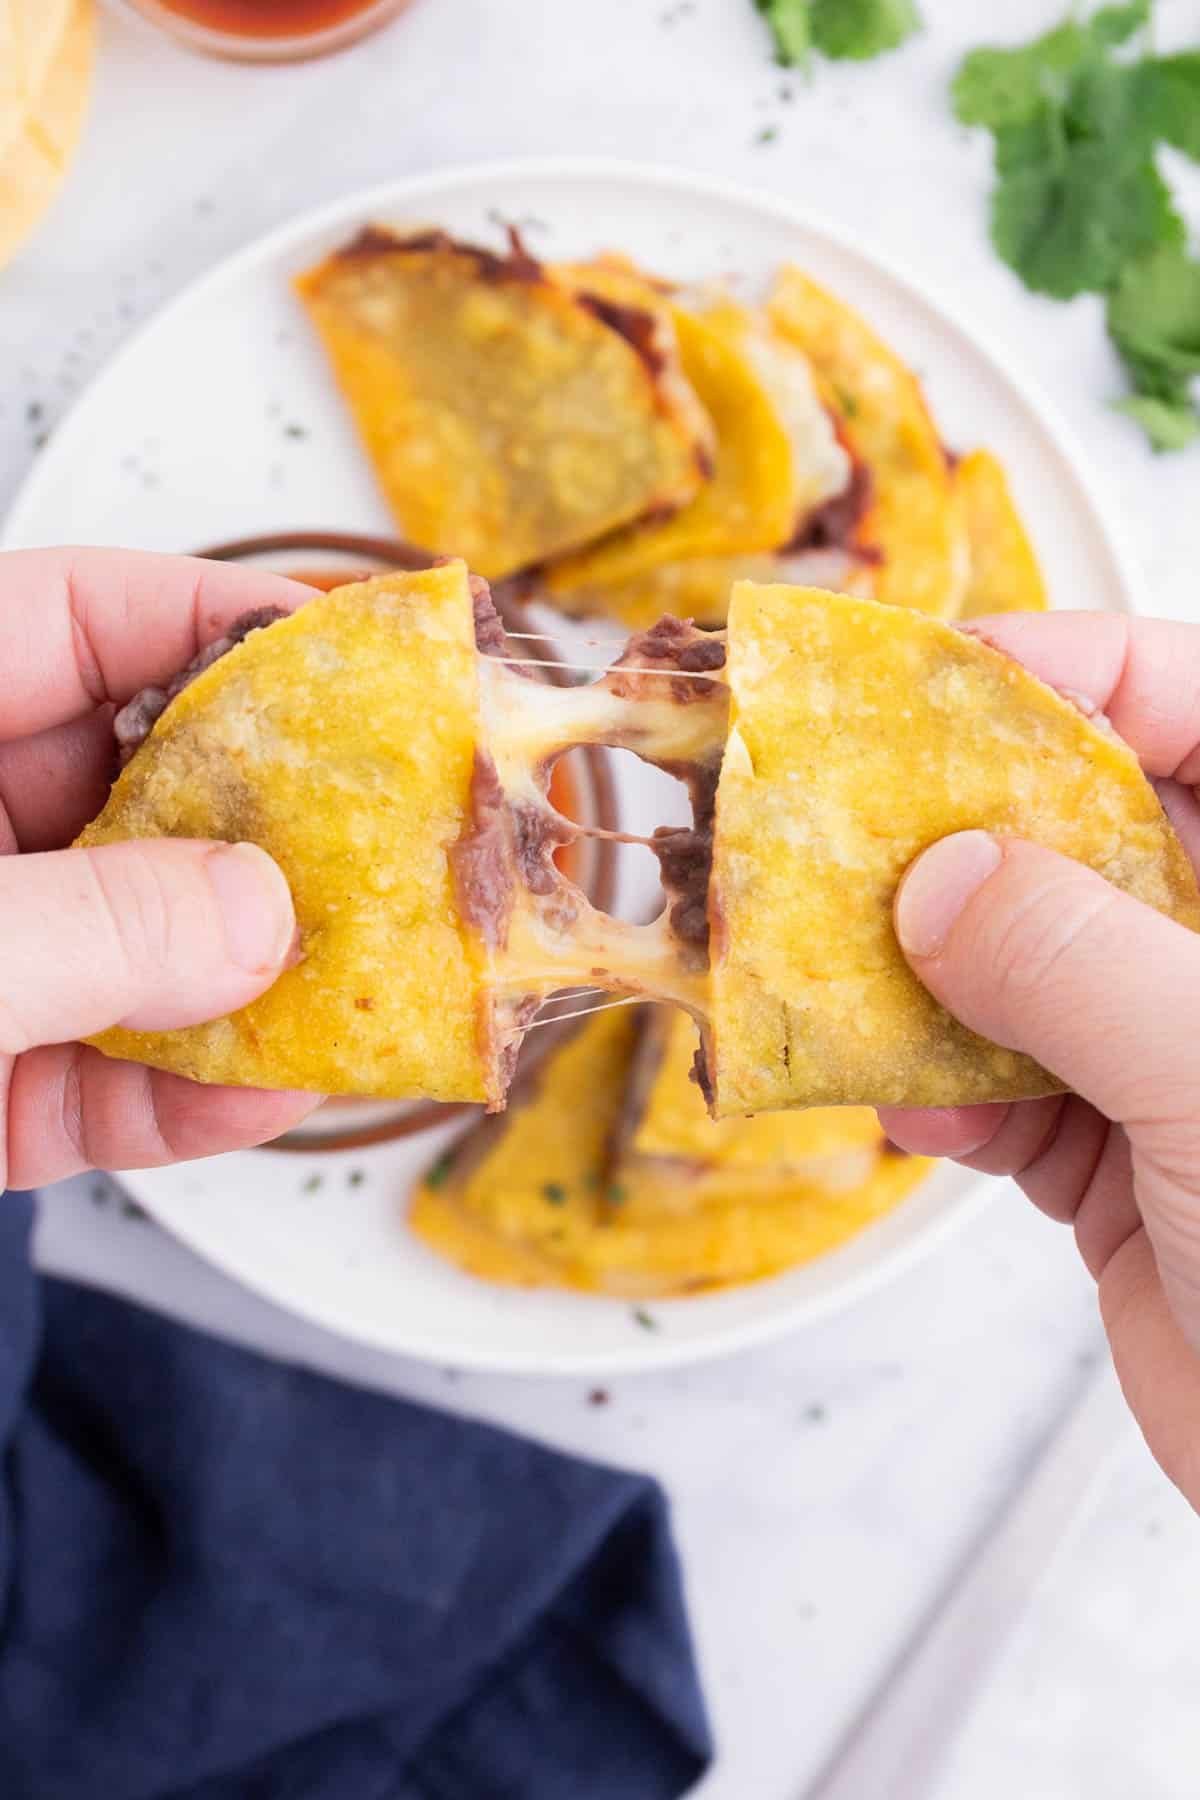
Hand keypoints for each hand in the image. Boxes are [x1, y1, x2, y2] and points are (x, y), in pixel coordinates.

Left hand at [0, 546, 322, 1188]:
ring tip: (362, 989)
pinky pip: (85, 1073)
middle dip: (262, 832)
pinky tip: (260, 1094)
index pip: (72, 622)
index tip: (353, 654)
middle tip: (390, 849)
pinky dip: (171, 1092)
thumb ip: (93, 927)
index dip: (217, 621)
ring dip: (243, 979)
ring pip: (126, 944)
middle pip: (128, 789)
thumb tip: (262, 911)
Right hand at [880, 612, 1199, 1509]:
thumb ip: (1072, 960)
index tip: (942, 679)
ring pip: (1022, 958)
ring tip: (837, 975)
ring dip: (924, 972)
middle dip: (960, 827)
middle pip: (1085, 826)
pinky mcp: (1120, 1152)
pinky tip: (912, 1110)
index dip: (1078, 667)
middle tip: (837, 823)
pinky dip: (944, 1091)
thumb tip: (940, 878)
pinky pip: (1005, 1083)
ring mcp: (1176, 1050)